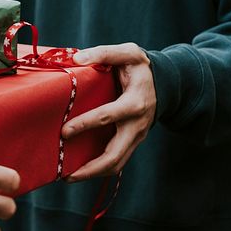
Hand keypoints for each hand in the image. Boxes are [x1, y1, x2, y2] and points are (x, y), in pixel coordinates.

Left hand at [62, 44, 156, 181]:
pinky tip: (80, 169)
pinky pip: (116, 160)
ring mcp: (136, 136)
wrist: (166, 82)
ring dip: (93, 173)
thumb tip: (78, 58)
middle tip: (66, 173)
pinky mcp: (132, 141)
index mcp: (135, 103)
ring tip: (69, 177)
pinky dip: (99, 168)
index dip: (86, 124)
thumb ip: (104, 53)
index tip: (64, 131)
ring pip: (117, 164)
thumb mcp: (128, 53)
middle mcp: (137, 125)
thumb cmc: (140, 67)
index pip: (108, 116)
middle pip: (115, 155)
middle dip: (90, 167)